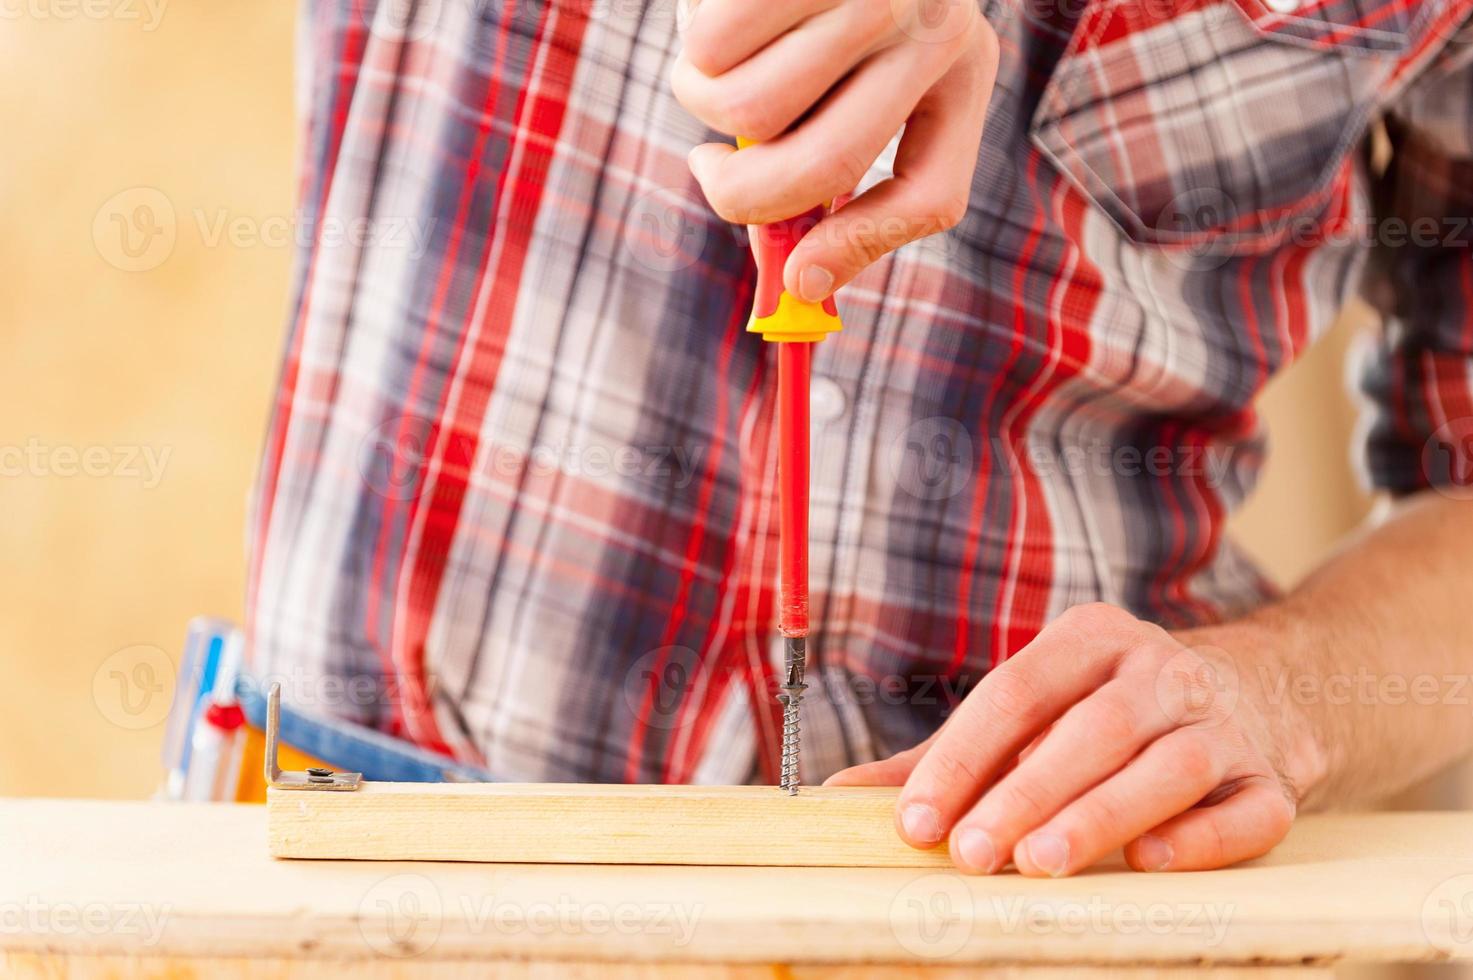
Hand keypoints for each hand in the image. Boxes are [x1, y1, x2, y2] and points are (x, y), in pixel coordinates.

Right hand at [673, 0, 997, 302]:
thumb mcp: (865, 70)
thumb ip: (836, 164)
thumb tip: (799, 281)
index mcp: (961, 71)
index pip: (931, 195)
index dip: (858, 249)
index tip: (796, 279)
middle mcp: (931, 29)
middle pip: (821, 170)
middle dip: (739, 196)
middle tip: (707, 168)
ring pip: (747, 114)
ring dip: (702, 102)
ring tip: (714, 57)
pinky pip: (709, 49)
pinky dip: (691, 45)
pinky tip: (717, 9)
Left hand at [827, 603, 1324, 875]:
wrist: (1260, 691)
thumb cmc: (1109, 711)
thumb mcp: (1033, 711)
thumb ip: (946, 755)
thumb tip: (842, 796)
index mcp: (1091, 640)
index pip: (1015, 690)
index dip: (962, 757)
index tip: (916, 820)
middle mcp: (1160, 671)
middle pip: (1089, 729)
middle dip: (1023, 793)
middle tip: (971, 854)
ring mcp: (1223, 724)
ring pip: (1166, 766)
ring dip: (1101, 815)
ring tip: (1041, 863)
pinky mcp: (1273, 780)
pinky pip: (1248, 811)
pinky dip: (1204, 838)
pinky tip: (1150, 862)